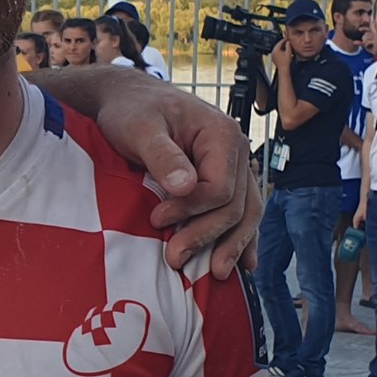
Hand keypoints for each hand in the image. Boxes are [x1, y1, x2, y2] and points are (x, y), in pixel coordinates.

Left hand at [90, 77, 259, 278]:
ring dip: (232, 245)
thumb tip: (186, 187)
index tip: (157, 219)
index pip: (221, 188)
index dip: (191, 210)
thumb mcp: (140, 128)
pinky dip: (241, 238)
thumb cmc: (133, 110)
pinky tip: (244, 262)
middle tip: (173, 258)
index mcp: (222, 134)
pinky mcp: (224, 180)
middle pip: (237, 206)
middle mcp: (237, 151)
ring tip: (217, 274)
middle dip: (208, 236)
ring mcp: (234, 167)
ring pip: (246, 213)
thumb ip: (162, 156)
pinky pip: (241, 212)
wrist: (130, 101)